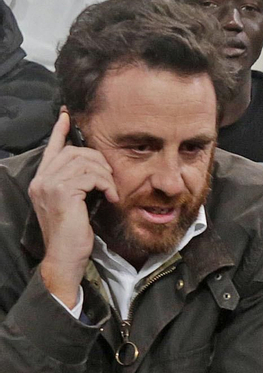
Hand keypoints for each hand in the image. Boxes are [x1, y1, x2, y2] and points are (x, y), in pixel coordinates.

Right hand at [30, 113, 118, 307]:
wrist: (65, 256)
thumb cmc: (73, 233)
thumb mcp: (74, 203)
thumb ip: (76, 184)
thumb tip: (93, 167)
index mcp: (41, 180)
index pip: (51, 148)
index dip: (60, 130)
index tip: (67, 115)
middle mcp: (41, 179)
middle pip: (74, 151)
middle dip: (98, 160)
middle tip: (110, 177)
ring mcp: (49, 185)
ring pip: (84, 161)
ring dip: (105, 174)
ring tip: (111, 191)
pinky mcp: (62, 192)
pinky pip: (91, 175)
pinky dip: (107, 184)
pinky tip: (111, 198)